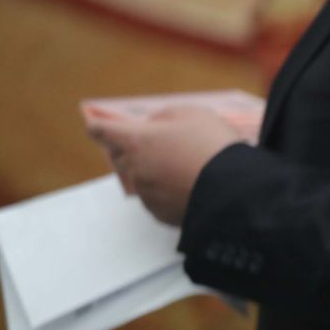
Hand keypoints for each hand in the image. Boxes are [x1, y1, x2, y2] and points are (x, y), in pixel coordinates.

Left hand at [84, 105, 242, 224]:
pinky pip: (157, 199)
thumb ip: (166, 117)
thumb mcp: (194, 115)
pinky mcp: (160, 214)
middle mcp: (135, 168)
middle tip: (160, 147)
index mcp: (137, 141)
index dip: (98, 127)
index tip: (94, 127)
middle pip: (120, 157)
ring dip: (154, 172)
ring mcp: (147, 194)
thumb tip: (155, 126)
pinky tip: (190, 187)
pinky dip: (167, 193)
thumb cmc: (214, 147)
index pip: (102, 131)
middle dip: (133, 150)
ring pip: (141, 178)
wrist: (236, 191)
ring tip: (185, 169)